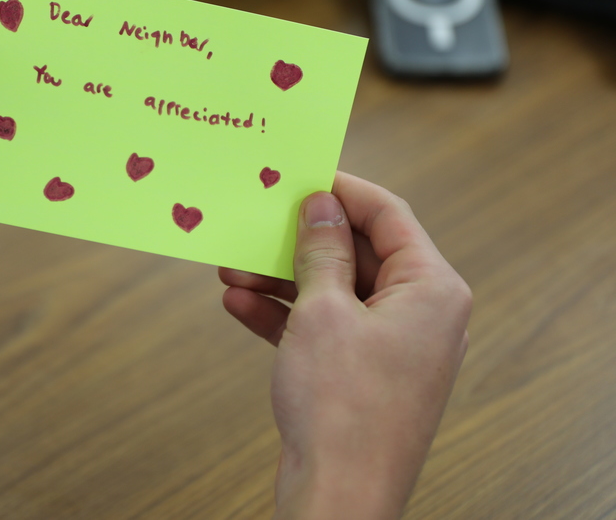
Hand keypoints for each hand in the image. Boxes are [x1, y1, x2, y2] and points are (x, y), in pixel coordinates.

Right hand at [219, 172, 471, 519]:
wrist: (339, 497)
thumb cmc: (343, 409)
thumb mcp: (323, 311)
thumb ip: (322, 251)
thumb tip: (321, 205)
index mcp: (432, 289)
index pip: (389, 215)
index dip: (342, 190)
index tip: (301, 175)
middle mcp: (420, 313)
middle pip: (357, 252)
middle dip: (299, 242)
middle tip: (256, 224)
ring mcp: (391, 346)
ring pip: (333, 291)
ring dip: (281, 279)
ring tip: (232, 268)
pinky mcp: (362, 372)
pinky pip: (323, 327)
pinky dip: (283, 315)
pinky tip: (239, 305)